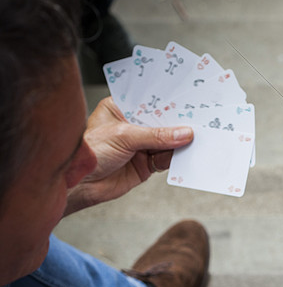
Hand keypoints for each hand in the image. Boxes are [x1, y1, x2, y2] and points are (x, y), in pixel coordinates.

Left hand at [65, 97, 193, 214]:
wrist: (81, 185)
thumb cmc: (90, 154)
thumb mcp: (124, 136)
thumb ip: (155, 135)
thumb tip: (183, 133)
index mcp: (120, 109)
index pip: (149, 103)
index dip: (168, 103)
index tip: (187, 102)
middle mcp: (131, 126)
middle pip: (161, 123)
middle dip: (178, 124)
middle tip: (197, 121)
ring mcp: (140, 146)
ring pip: (167, 142)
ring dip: (179, 143)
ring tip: (196, 140)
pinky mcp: (146, 164)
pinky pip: (166, 159)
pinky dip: (176, 158)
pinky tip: (185, 155)